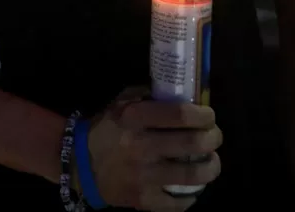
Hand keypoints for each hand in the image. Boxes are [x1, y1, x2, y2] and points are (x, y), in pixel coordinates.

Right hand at [83, 90, 221, 211]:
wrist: (80, 165)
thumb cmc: (106, 129)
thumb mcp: (122, 103)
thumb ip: (148, 95)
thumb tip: (183, 94)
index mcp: (135, 119)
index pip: (181, 114)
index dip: (204, 115)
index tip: (209, 116)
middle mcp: (141, 147)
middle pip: (194, 143)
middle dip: (214, 138)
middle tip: (214, 137)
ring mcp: (143, 176)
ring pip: (193, 175)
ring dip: (211, 167)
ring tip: (212, 162)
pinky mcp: (143, 200)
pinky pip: (178, 203)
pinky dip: (192, 196)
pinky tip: (194, 188)